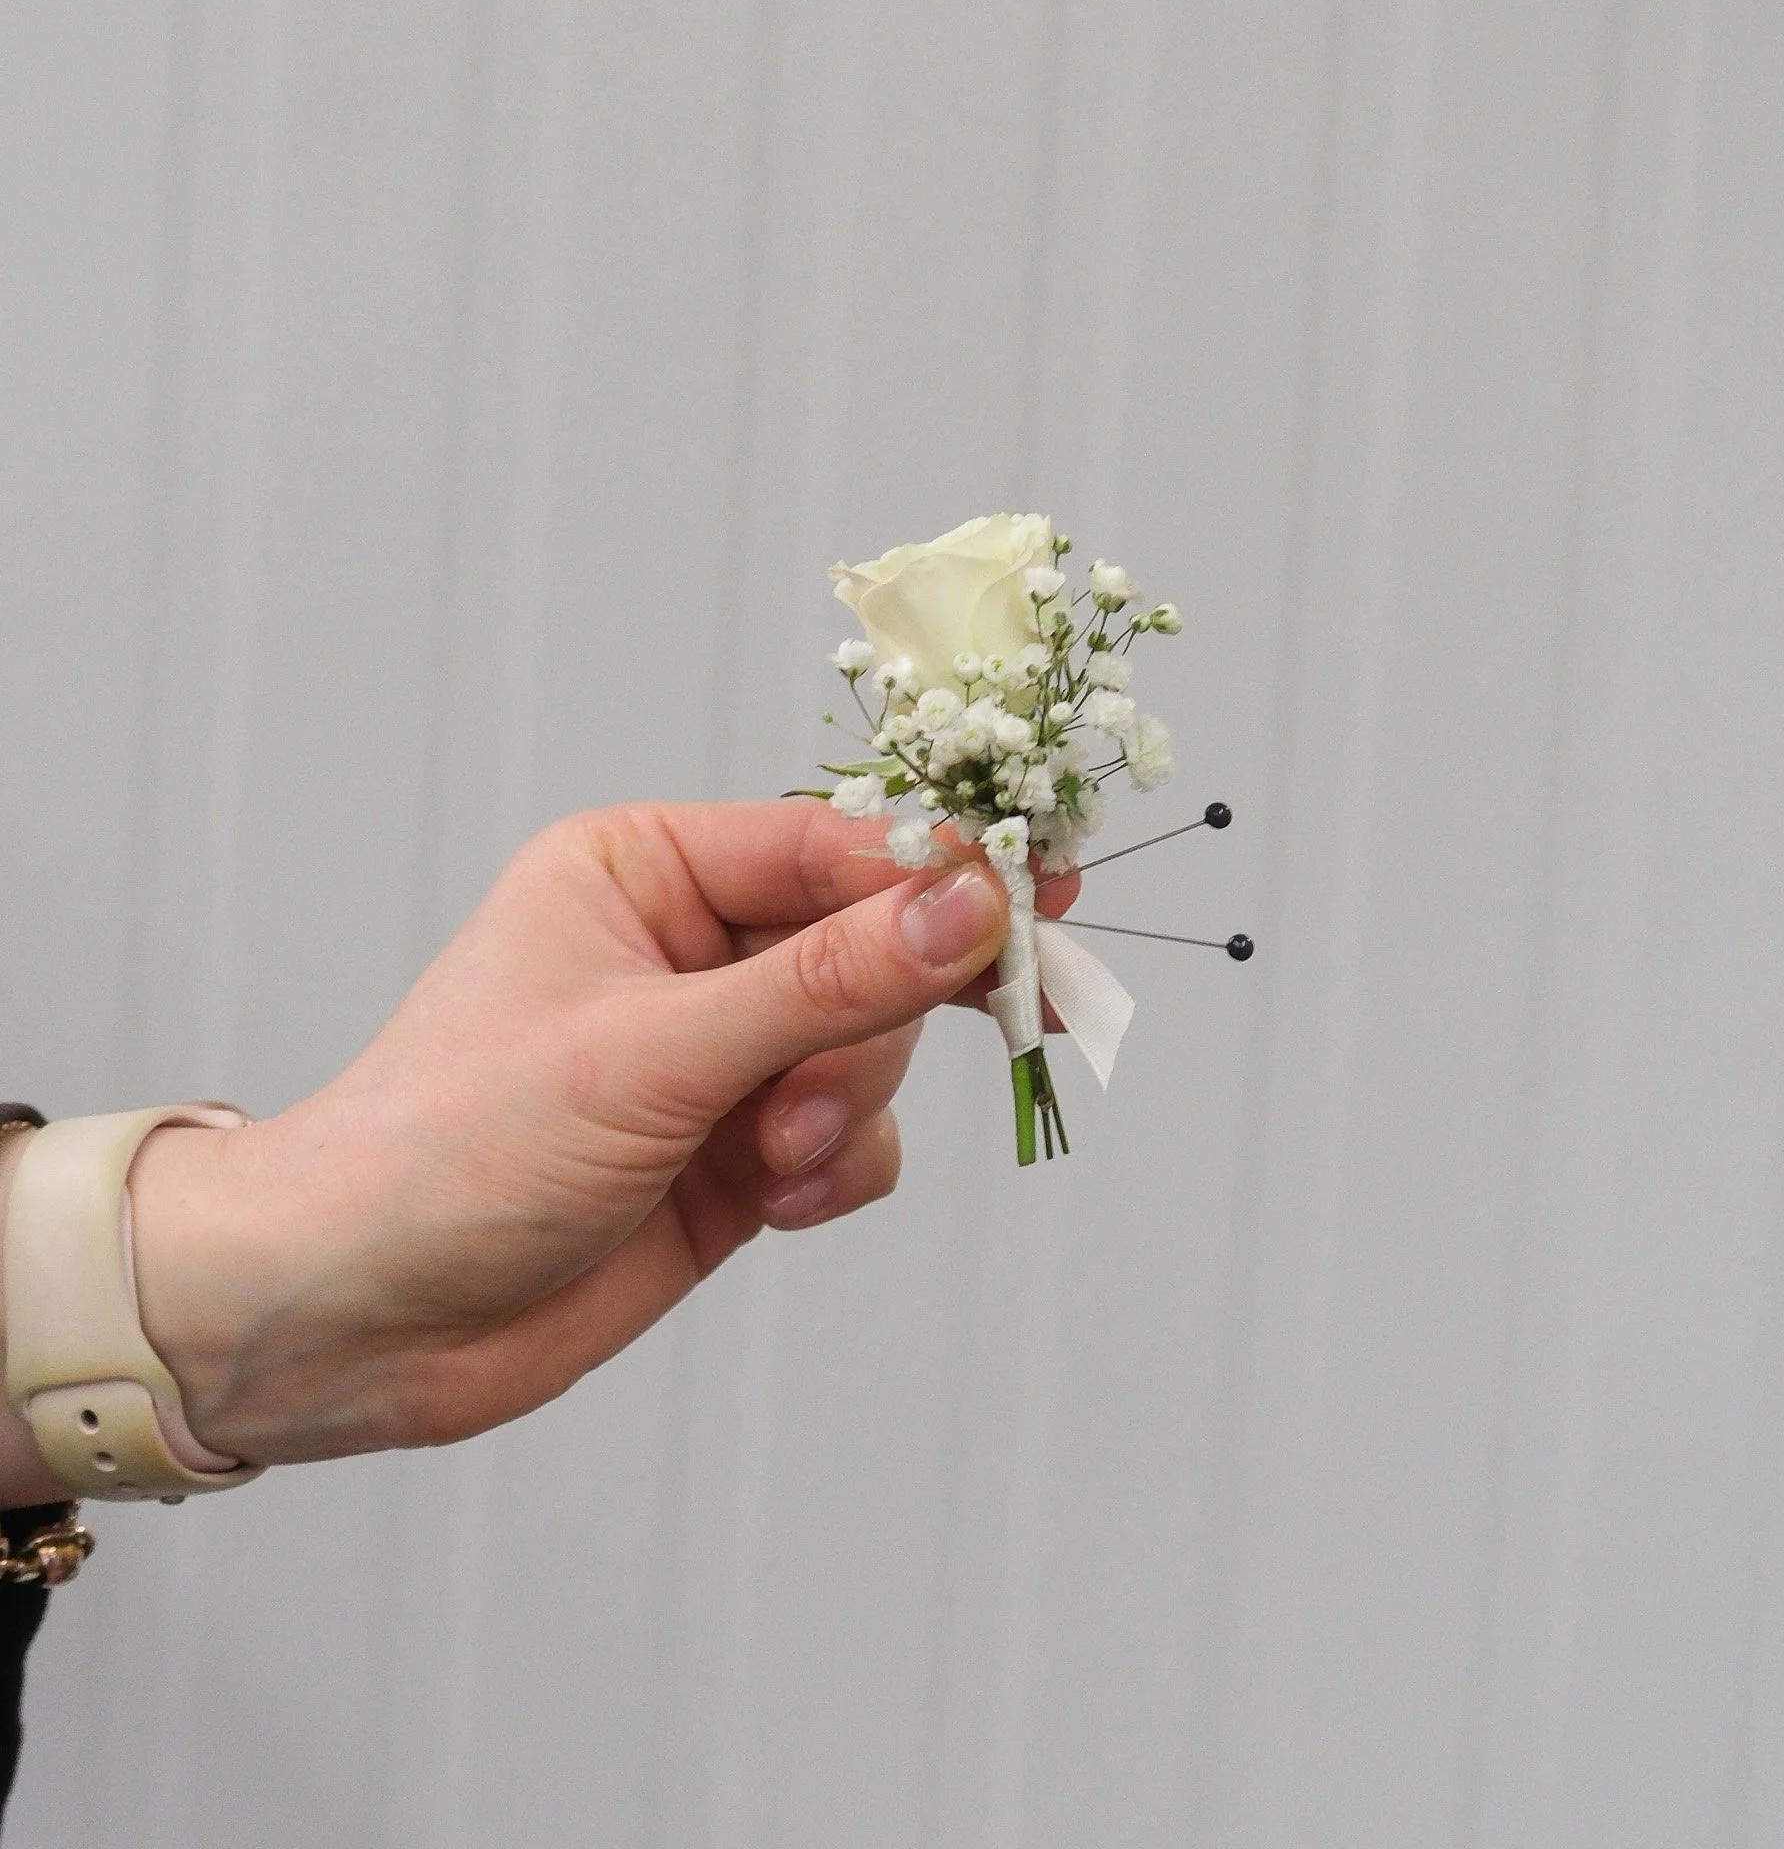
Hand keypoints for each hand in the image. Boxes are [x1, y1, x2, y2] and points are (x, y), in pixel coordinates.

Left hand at [120, 801, 1076, 1467]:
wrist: (362, 1324)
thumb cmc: (453, 1148)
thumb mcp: (652, 1052)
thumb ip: (824, 983)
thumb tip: (966, 908)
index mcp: (646, 872)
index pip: (830, 845)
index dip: (936, 871)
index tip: (1036, 901)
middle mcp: (691, 950)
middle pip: (871, 948)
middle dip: (870, 1026)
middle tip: (845, 1089)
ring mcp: (722, 1055)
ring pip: (874, 1048)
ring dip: (844, 1110)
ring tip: (770, 1165)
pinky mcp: (742, 1150)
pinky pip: (858, 1135)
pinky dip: (839, 1170)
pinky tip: (774, 1205)